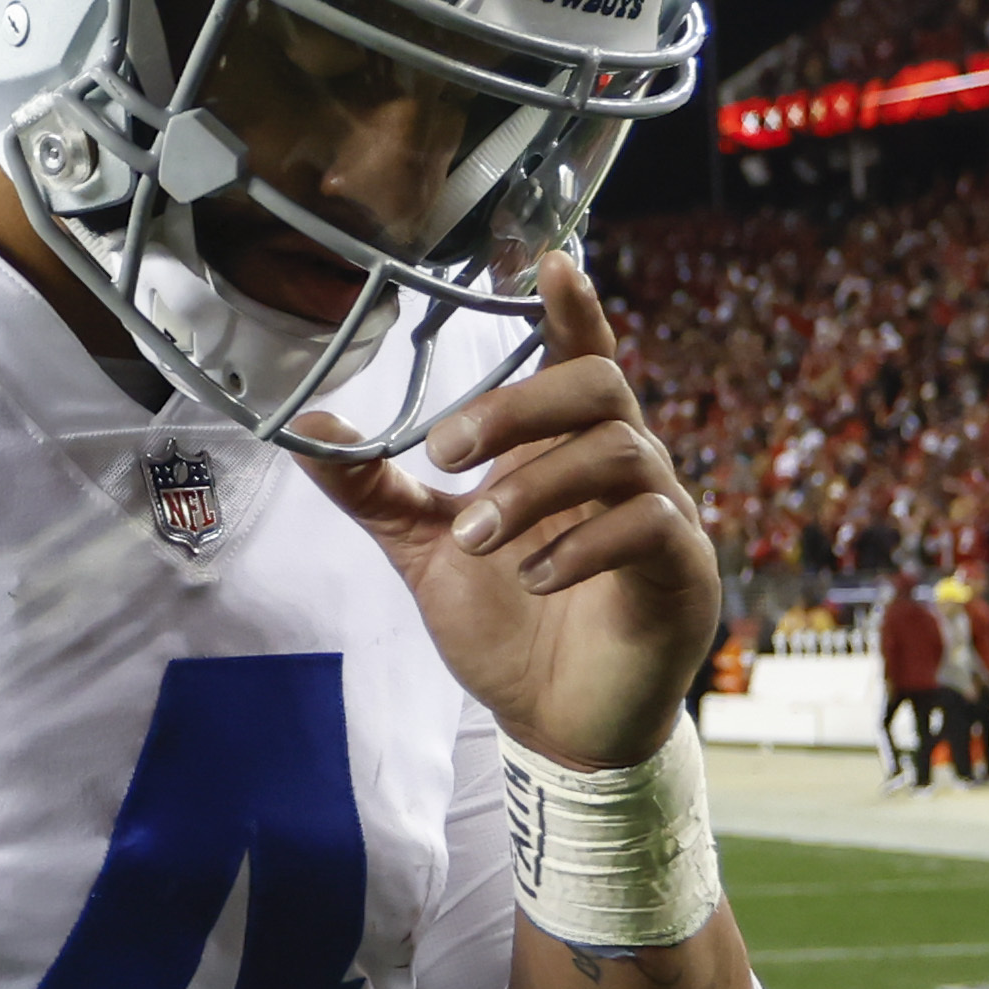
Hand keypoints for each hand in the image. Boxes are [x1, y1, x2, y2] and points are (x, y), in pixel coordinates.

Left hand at [298, 254, 719, 767]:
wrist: (556, 727)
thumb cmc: (507, 629)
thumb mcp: (424, 552)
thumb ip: (373, 489)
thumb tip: (306, 426)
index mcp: (565, 451)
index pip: (581, 359)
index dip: (574, 309)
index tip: (549, 261)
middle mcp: (622, 468)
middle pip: (598, 386)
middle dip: (518, 405)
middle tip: (446, 454)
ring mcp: (662, 517)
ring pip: (619, 451)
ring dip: (532, 488)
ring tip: (475, 538)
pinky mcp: (682, 573)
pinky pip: (650, 526)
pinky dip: (582, 543)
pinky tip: (532, 577)